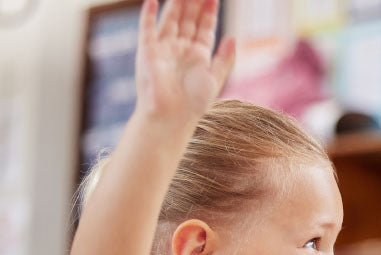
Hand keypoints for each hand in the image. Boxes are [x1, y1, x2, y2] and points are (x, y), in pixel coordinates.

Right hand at [135, 0, 234, 123]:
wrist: (172, 117)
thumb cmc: (194, 103)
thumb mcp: (215, 78)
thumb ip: (225, 58)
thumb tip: (233, 37)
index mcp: (197, 56)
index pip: (204, 27)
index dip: (209, 12)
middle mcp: (180, 49)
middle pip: (188, 19)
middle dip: (194, 3)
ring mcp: (163, 49)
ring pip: (171, 19)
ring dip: (177, 3)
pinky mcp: (147, 52)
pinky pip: (147, 29)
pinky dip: (149, 15)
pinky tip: (153, 2)